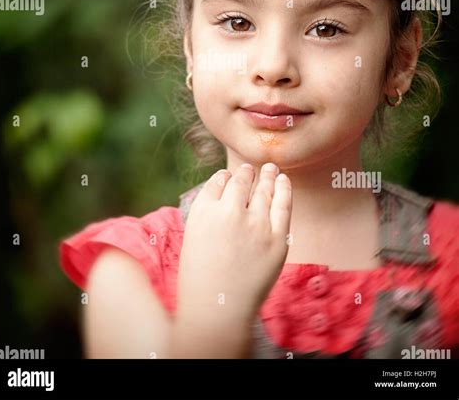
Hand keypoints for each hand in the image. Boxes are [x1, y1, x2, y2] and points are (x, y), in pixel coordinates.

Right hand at [176, 163, 291, 325]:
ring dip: (267, 175)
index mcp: (204, 211)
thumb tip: (225, 190)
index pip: (218, 181)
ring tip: (270, 167)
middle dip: (246, 173)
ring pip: (264, 189)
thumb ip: (208, 213)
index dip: (225, 177)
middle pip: (241, 181)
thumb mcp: (194, 237)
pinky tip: (284, 180)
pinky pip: (283, 205)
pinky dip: (284, 188)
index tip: (228, 177)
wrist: (218, 310)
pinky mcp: (277, 238)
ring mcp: (255, 225)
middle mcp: (229, 212)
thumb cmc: (201, 278)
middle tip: (250, 169)